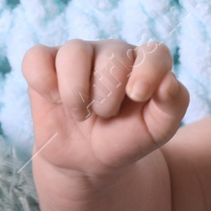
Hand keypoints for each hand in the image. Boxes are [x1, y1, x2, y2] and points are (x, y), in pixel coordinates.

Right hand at [20, 39, 190, 181]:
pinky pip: (37, 57)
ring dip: (76, 91)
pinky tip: (54, 99)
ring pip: (74, 51)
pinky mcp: (46, 64)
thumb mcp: (158, 129)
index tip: (137, 96)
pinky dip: (43, 80)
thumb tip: (169, 81)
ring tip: (80, 114)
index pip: (155, 52)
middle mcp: (114, 52)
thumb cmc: (128, 137)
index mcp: (146, 64)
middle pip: (113, 53)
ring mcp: (79, 55)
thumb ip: (174, 104)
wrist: (90, 159)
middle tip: (105, 115)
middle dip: (108, 93)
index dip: (148, 71)